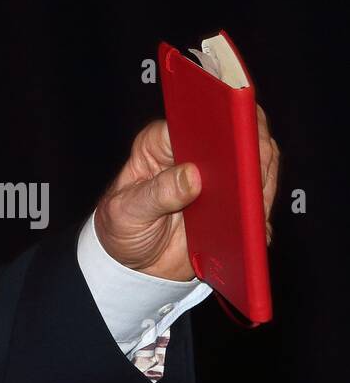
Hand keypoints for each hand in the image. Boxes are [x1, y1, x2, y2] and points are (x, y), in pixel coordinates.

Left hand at [94, 106, 280, 280]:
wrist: (135, 264)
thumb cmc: (121, 226)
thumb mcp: (127, 211)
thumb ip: (156, 193)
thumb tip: (192, 176)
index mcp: (161, 144)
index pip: (195, 119)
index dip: (219, 119)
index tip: (234, 133)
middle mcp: (193, 155)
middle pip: (235, 136)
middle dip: (250, 150)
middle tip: (252, 172)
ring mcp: (217, 179)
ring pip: (255, 165)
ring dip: (260, 183)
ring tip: (254, 206)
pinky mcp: (233, 205)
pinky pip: (258, 201)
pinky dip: (261, 213)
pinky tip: (255, 229)